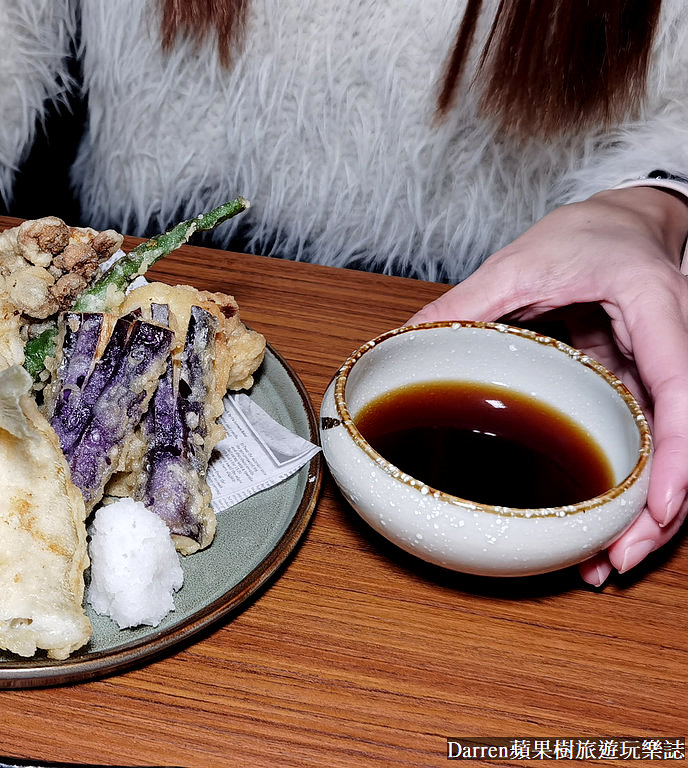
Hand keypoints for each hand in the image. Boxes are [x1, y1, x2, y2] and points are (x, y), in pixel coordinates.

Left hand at [408, 186, 687, 585]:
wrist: (624, 220)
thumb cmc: (589, 233)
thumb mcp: (520, 260)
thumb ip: (467, 300)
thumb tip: (407, 338)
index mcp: (656, 308)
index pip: (680, 387)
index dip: (680, 454)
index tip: (660, 505)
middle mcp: (673, 346)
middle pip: (683, 440)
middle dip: (660, 509)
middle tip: (616, 561)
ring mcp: (661, 372)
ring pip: (668, 453)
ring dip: (644, 510)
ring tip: (604, 561)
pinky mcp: (641, 387)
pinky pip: (646, 443)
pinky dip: (629, 484)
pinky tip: (601, 521)